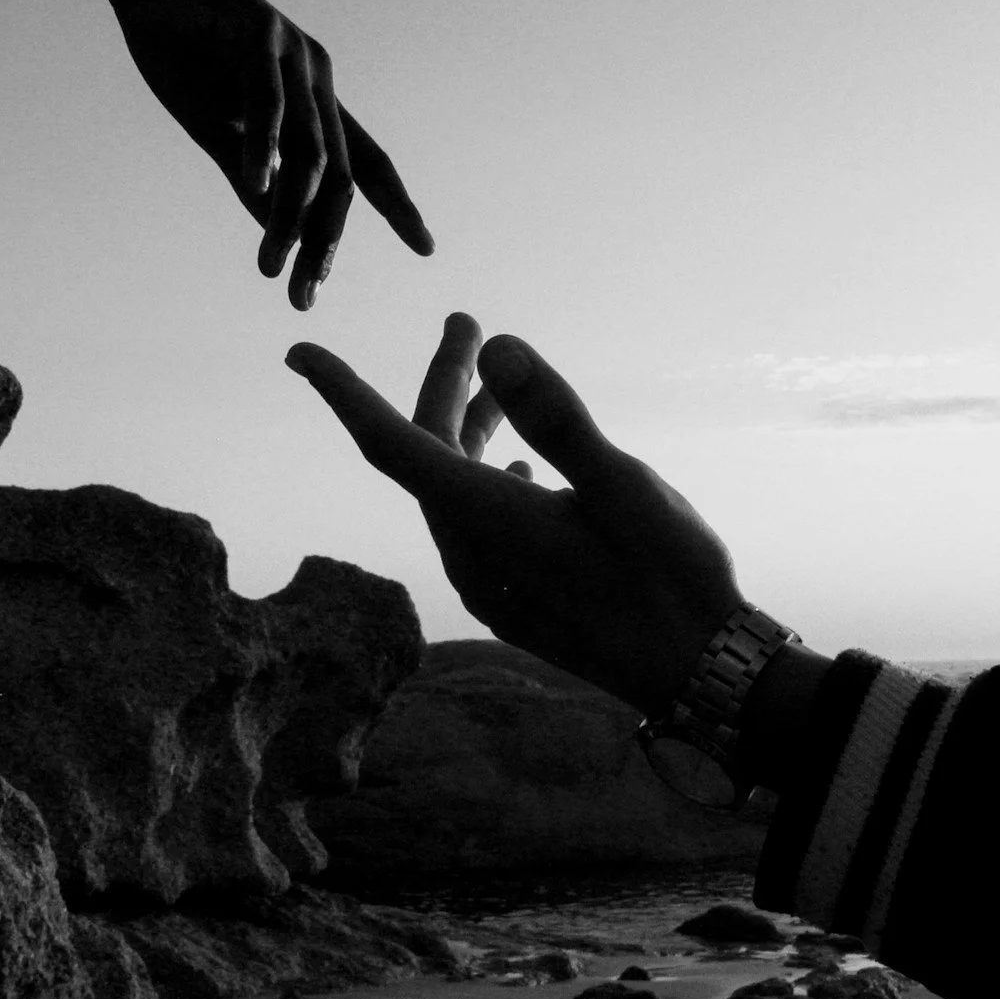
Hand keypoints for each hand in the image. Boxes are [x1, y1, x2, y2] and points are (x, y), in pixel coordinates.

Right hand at [105, 0, 430, 309]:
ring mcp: (292, 55)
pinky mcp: (259, 34)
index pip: (366, 163)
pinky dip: (264, 148)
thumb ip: (248, 175)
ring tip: (273, 265)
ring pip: (309, 152)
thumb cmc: (181, 47)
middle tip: (309, 293)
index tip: (427, 249)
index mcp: (314, 100)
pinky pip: (269, 102)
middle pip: (341, 174)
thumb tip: (275, 228)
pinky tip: (255, 188)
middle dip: (329, 239)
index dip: (398, 205)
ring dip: (293, 215)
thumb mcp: (216, 127)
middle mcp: (316, 78)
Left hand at [287, 313, 742, 716]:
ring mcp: (486, 583)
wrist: (699, 677)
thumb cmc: (673, 578)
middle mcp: (470, 554)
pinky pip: (469, 524)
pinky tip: (518, 466)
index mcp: (487, 520)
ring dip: (465, 429)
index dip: (342, 393)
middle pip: (425, 454)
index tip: (299, 352)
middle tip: (464, 321)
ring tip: (494, 382)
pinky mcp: (509, 600)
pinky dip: (481, 476)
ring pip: (448, 489)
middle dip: (440, 384)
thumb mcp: (626, 486)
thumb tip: (496, 347)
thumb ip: (556, 418)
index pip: (389, 444)